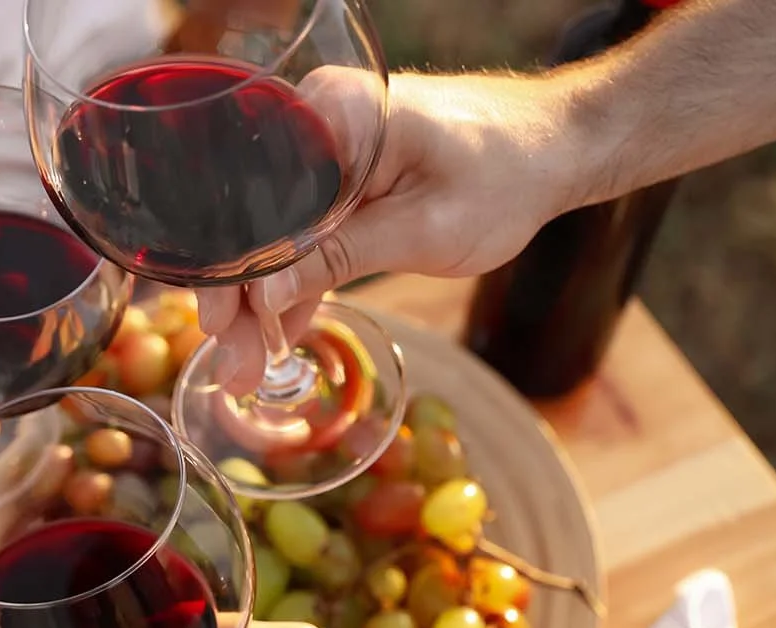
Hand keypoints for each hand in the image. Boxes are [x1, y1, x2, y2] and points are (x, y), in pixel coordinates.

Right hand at [198, 72, 585, 387]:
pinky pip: (301, 229)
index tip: (219, 326)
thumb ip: (337, 259)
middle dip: (240, 295)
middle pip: (254, 219)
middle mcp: (317, 120)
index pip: (253, 201)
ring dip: (262, 297)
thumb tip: (261, 297)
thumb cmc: (505, 176)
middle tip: (231, 362)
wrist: (556, 149)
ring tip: (246, 364)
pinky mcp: (341, 172)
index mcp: (332, 115)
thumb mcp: (421, 231)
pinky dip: (294, 278)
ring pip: (273, 232)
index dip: (229, 270)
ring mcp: (326, 145)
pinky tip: (276, 331)